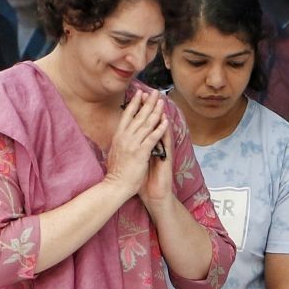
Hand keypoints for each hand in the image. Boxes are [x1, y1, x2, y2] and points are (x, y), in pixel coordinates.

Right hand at [105, 89, 167, 198]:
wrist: (116, 186)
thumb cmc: (117, 172)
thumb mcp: (115, 152)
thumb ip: (119, 142)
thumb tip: (120, 135)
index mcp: (118, 136)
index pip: (127, 116)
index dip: (134, 103)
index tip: (139, 92)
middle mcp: (124, 137)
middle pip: (138, 116)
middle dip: (147, 103)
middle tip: (154, 92)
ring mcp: (132, 144)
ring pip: (146, 124)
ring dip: (155, 112)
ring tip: (161, 102)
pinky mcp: (140, 153)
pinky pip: (152, 138)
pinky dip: (159, 129)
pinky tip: (165, 121)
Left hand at [138, 96, 174, 214]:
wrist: (154, 195)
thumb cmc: (143, 181)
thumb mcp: (134, 163)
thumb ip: (132, 151)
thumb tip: (123, 143)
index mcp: (146, 146)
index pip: (143, 126)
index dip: (140, 112)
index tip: (138, 98)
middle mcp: (155, 146)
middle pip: (152, 124)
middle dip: (151, 108)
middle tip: (152, 93)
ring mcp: (161, 151)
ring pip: (160, 130)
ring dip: (159, 115)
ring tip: (159, 101)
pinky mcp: (165, 158)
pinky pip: (164, 143)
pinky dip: (163, 131)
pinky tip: (165, 121)